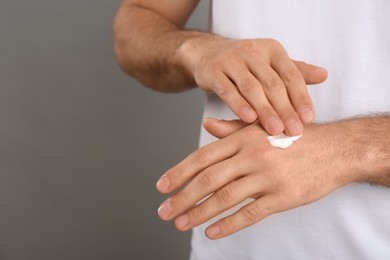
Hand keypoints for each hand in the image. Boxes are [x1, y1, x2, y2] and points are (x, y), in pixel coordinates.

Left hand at [156, 118, 360, 238]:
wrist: (337, 148)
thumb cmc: (296, 137)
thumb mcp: (263, 127)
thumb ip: (233, 128)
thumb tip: (207, 124)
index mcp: (244, 138)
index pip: (203, 156)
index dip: (180, 172)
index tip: (162, 186)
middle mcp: (252, 156)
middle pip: (208, 179)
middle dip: (183, 197)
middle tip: (164, 211)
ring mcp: (268, 176)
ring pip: (225, 197)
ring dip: (199, 213)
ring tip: (181, 223)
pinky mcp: (283, 196)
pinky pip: (250, 213)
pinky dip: (229, 224)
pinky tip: (212, 232)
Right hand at [178, 37, 327, 135]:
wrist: (207, 53)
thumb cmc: (245, 64)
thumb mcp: (270, 64)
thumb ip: (295, 71)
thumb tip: (324, 75)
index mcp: (272, 50)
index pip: (291, 75)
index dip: (300, 97)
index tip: (308, 119)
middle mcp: (253, 51)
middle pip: (272, 83)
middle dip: (285, 109)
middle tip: (294, 131)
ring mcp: (231, 60)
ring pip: (251, 87)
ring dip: (264, 110)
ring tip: (275, 130)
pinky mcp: (213, 71)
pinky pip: (227, 90)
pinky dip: (238, 104)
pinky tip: (248, 119)